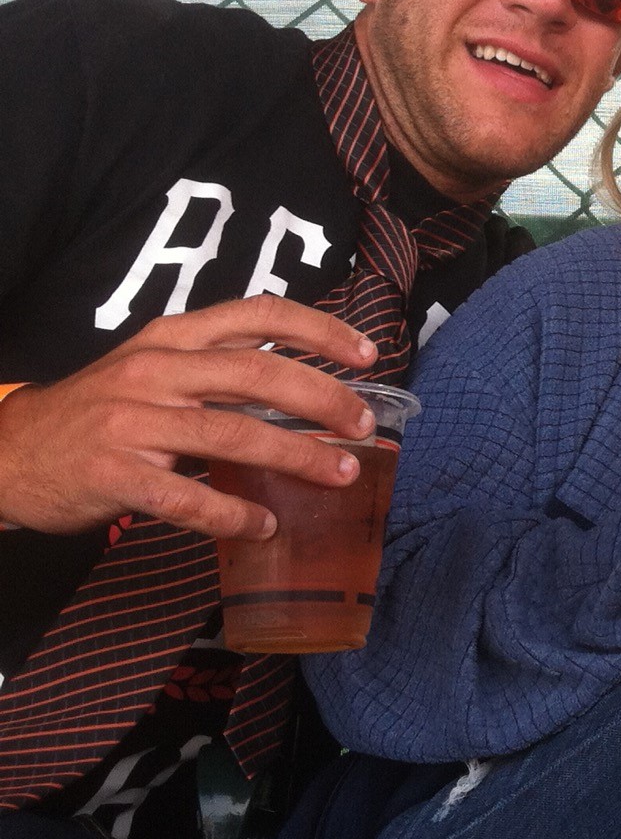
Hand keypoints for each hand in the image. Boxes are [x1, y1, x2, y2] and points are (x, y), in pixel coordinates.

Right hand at [0, 296, 377, 539]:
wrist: (7, 453)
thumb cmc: (98, 413)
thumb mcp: (152, 371)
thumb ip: (217, 372)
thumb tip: (305, 391)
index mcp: (171, 338)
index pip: (257, 314)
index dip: (319, 330)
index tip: (366, 353)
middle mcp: (154, 370)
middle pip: (257, 373)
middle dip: (323, 398)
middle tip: (364, 425)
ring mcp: (130, 422)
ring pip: (231, 433)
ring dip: (296, 456)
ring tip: (340, 475)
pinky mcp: (112, 474)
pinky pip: (186, 496)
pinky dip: (232, 513)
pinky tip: (264, 525)